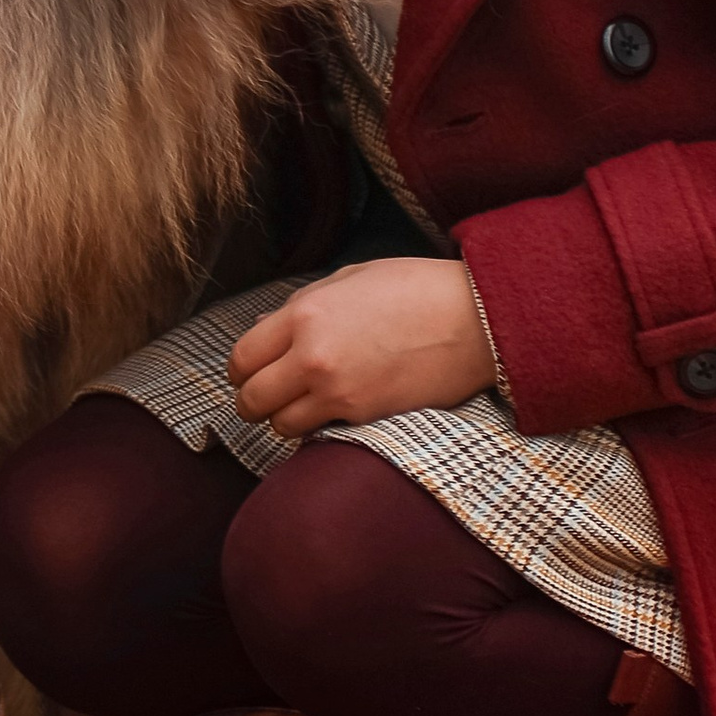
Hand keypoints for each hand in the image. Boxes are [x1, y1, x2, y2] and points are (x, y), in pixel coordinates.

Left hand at [227, 257, 495, 438]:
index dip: (241, 371)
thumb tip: (269, 333)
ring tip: (305, 406)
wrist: (473, 319)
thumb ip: (304, 308)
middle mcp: (312, 356)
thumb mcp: (349, 279)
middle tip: (268, 398)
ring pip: (281, 426)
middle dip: (254, 402)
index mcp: (304, 313)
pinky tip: (335, 411)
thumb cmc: (415, 289)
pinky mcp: (364, 417)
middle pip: (251, 400)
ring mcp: (337, 392)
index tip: (250, 373)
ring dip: (287, 419)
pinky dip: (319, 429)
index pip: (242, 358)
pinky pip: (319, 435)